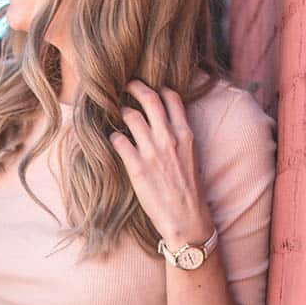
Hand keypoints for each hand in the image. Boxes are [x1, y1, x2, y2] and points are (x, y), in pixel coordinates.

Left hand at [109, 79, 214, 247]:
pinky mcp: (136, 166)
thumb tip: (163, 120)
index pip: (171, 98)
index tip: (146, 87)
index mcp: (186, 134)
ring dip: (121, 112)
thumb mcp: (191, 155)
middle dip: (134, 87)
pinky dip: (113, 137)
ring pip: (130, 115)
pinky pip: (118, 140)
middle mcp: (169, 138)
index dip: (157, 88)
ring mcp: (152, 151)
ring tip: (116, 115)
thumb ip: (179, 135)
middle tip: (124, 85)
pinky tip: (114, 141)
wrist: (187, 219)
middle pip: (149, 99)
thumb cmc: (189, 188)